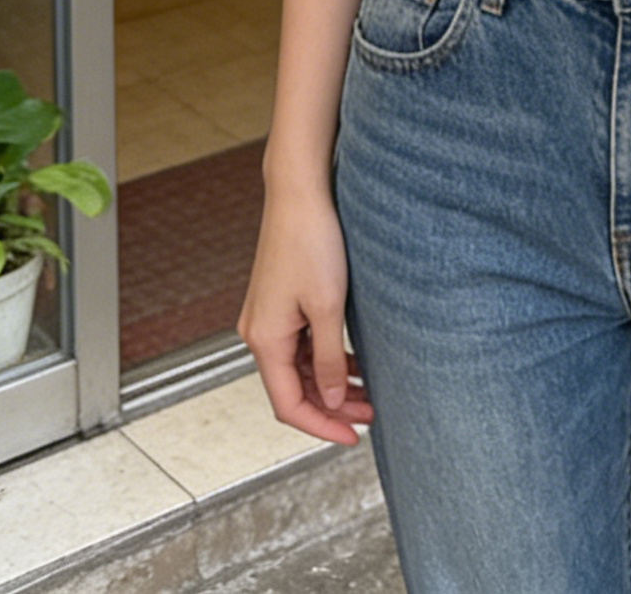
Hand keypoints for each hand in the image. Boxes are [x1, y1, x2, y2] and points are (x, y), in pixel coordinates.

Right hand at [238, 185, 373, 446]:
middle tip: (370, 415)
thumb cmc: (311, 241)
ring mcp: (268, 318)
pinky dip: (325, 359)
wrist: (300, 193)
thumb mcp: (327, 307)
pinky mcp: (279, 303)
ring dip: (330, 384)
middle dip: (331, 407)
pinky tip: (352, 364)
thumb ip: (327, 360)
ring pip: (299, 368)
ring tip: (368, 393)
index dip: (321, 426)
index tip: (353, 438)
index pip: (288, 406)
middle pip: (293, 389)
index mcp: (264, 340)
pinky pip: (300, 346)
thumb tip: (329, 402)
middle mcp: (259, 333)